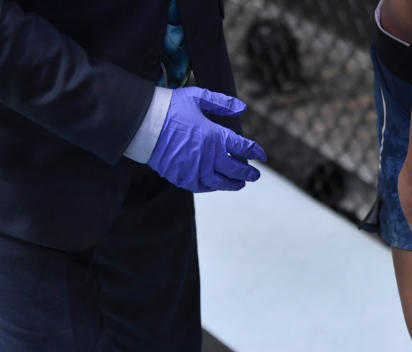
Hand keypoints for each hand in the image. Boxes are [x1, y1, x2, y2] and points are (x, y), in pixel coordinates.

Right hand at [147, 87, 266, 192]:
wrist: (140, 122)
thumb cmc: (169, 107)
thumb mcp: (197, 97)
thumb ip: (221, 103)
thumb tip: (243, 108)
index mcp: (214, 136)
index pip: (242, 147)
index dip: (255, 152)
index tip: (262, 156)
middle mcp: (208, 156)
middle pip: (235, 169)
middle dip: (248, 173)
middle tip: (255, 175)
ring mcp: (195, 169)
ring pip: (221, 182)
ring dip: (233, 183)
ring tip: (240, 183)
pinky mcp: (181, 177)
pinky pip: (202, 186)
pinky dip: (212, 187)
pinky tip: (217, 184)